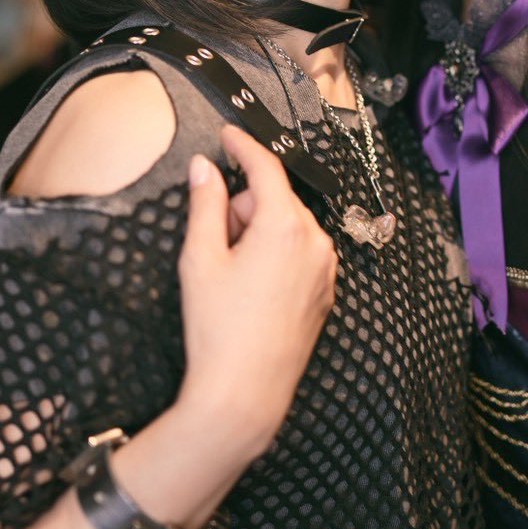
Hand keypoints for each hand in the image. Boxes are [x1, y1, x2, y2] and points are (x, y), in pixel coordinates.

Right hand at [176, 125, 336, 452]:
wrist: (245, 394)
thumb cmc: (218, 328)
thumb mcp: (201, 259)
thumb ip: (206, 204)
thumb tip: (205, 167)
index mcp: (286, 226)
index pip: (267, 168)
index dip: (244, 146)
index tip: (228, 134)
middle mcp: (316, 242)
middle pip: (276, 200)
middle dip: (244, 209)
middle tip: (216, 245)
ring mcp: (326, 269)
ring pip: (288, 227)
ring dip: (260, 234)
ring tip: (232, 275)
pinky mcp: (325, 292)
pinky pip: (300, 254)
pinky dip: (276, 255)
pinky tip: (252, 289)